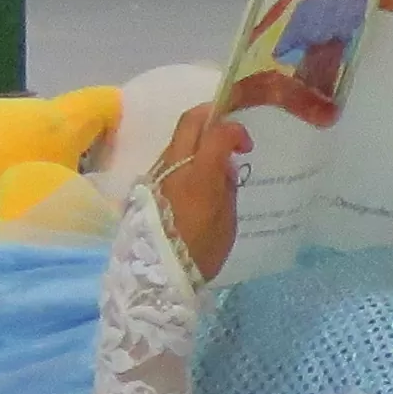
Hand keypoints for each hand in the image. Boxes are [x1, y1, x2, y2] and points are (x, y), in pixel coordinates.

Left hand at [150, 105, 246, 281]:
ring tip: (213, 157)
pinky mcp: (146, 188)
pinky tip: (196, 177)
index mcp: (199, 175)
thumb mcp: (227, 219)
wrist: (157, 278)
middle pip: (190, 121)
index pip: (218, 132)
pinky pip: (168, 160)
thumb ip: (227, 185)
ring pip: (176, 139)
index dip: (236, 130)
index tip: (246, 146)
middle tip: (228, 125)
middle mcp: (174, 167)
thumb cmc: (201, 251)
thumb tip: (224, 166)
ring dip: (196, 137)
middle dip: (212, 114)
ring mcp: (156, 175)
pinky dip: (185, 157)